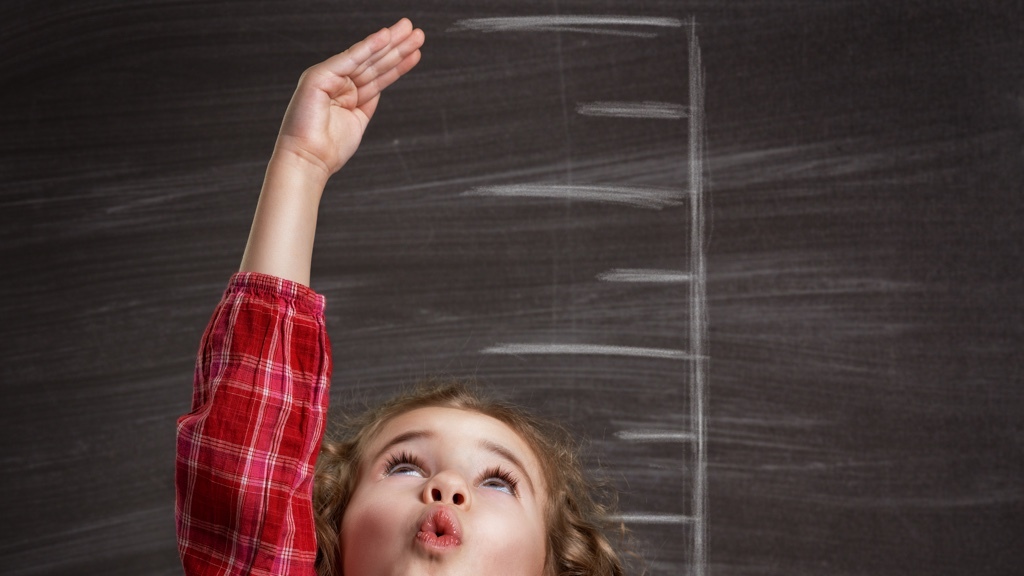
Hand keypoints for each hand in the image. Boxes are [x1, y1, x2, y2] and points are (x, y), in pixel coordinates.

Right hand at [272, 18, 423, 180]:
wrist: (309, 160)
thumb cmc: (328, 148)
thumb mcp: (357, 120)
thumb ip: (367, 101)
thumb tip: (379, 87)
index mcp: (346, 93)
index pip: (377, 75)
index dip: (398, 63)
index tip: (416, 52)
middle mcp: (337, 82)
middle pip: (373, 62)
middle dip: (397, 47)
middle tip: (418, 33)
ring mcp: (328, 77)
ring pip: (365, 58)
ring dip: (389, 43)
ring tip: (409, 31)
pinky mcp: (319, 76)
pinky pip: (349, 59)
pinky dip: (367, 47)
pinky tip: (385, 37)